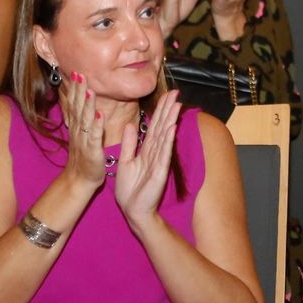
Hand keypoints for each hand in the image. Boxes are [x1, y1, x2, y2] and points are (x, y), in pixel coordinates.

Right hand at [57, 71, 105, 187]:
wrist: (79, 180)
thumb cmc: (84, 157)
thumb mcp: (81, 135)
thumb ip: (82, 119)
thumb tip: (83, 102)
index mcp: (77, 127)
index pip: (74, 104)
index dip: (74, 89)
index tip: (76, 73)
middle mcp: (79, 131)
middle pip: (78, 108)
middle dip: (78, 91)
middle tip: (79, 74)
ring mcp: (84, 141)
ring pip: (85, 120)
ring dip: (87, 104)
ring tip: (90, 89)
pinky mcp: (93, 151)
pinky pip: (95, 137)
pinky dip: (97, 126)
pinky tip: (100, 115)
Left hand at [114, 89, 180, 233]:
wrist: (133, 210)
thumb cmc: (130, 189)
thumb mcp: (125, 161)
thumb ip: (129, 143)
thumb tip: (131, 125)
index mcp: (146, 150)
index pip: (155, 126)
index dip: (160, 110)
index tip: (166, 95)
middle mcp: (155, 153)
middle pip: (162, 127)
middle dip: (168, 109)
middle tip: (175, 92)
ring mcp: (159, 161)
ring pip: (165, 136)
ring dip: (171, 120)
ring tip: (177, 105)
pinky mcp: (160, 171)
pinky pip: (164, 153)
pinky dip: (168, 140)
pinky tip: (172, 127)